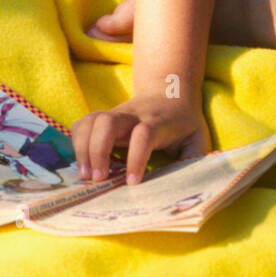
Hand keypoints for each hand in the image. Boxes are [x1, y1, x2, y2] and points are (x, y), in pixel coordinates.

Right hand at [71, 93, 211, 184]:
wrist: (170, 91)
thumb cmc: (185, 122)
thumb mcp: (199, 138)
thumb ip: (195, 159)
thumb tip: (186, 185)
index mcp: (158, 123)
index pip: (144, 134)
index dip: (136, 158)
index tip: (132, 182)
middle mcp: (134, 116)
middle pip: (108, 122)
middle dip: (98, 151)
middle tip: (99, 179)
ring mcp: (116, 115)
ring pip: (91, 121)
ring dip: (82, 149)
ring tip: (86, 176)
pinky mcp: (104, 117)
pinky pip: (82, 124)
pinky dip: (77, 143)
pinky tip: (83, 163)